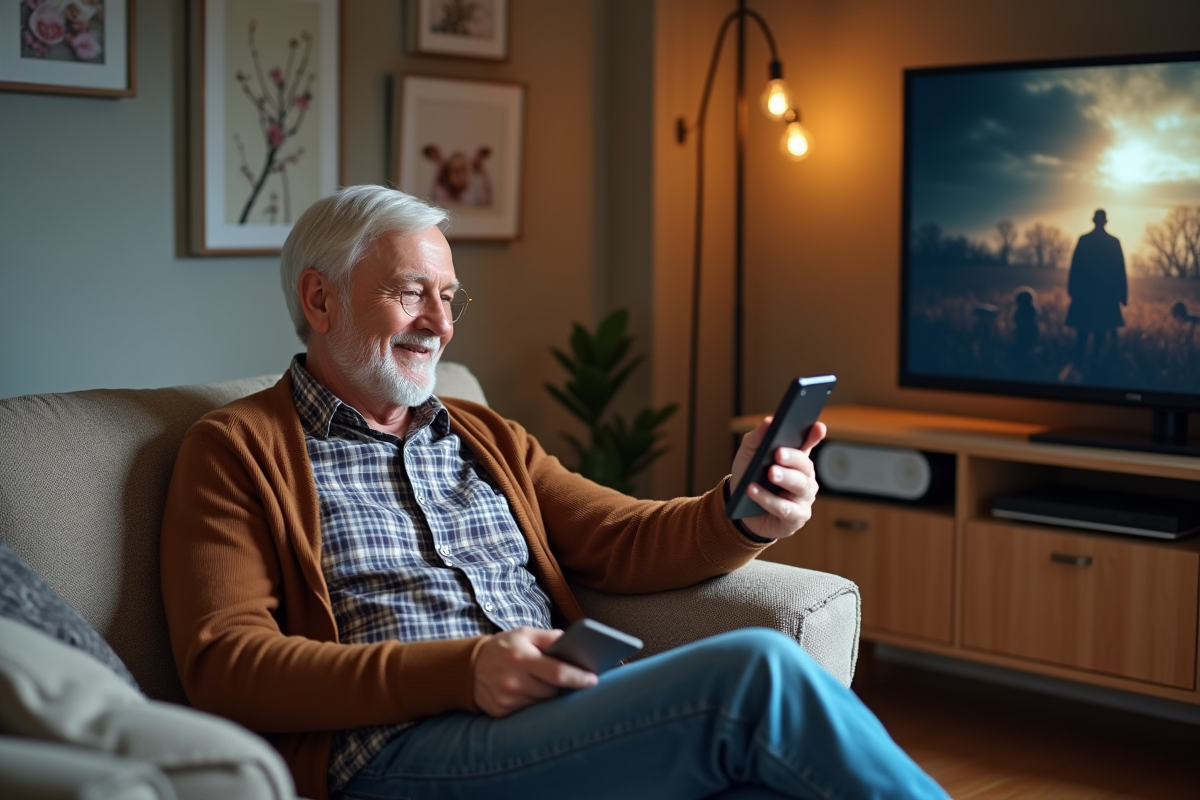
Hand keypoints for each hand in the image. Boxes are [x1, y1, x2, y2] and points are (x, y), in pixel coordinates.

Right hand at [473, 627, 598, 717]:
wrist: (469, 667)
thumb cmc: (504, 647)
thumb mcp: (524, 634)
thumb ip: (550, 637)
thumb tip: (575, 644)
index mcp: (521, 658)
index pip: (557, 672)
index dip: (578, 678)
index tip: (593, 679)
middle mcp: (513, 681)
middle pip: (552, 691)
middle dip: (562, 686)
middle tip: (565, 678)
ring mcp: (507, 699)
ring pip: (542, 703)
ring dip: (547, 695)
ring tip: (543, 684)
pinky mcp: (502, 713)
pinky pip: (529, 712)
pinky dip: (534, 703)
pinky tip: (529, 693)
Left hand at [729, 418, 825, 540]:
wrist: (741, 509)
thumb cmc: (750, 476)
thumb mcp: (749, 454)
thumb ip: (758, 438)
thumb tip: (768, 421)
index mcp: (797, 458)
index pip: (809, 443)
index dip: (814, 435)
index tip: (816, 426)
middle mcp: (805, 477)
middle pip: (805, 465)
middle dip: (793, 458)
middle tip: (779, 453)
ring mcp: (803, 498)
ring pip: (800, 486)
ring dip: (785, 478)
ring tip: (770, 472)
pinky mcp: (796, 517)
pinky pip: (785, 508)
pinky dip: (768, 500)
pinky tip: (753, 491)